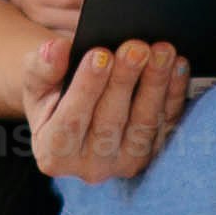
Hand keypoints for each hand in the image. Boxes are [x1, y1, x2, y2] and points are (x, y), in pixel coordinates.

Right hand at [23, 32, 191, 182]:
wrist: (78, 114)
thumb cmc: (53, 97)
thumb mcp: (36, 82)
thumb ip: (40, 67)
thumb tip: (57, 49)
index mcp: (53, 154)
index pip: (70, 121)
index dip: (86, 87)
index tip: (100, 54)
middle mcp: (90, 166)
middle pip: (110, 122)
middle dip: (124, 81)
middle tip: (136, 47)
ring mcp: (125, 164)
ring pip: (143, 125)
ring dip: (155, 85)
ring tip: (161, 51)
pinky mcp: (152, 154)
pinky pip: (167, 124)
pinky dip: (174, 94)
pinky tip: (178, 66)